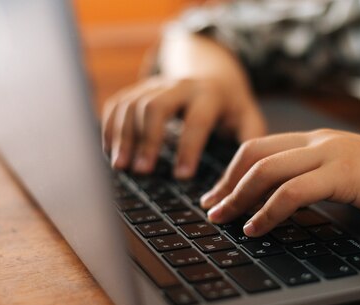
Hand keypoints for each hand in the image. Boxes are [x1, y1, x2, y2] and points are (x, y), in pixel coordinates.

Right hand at [102, 76, 265, 177]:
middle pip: (155, 106)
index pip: (197, 120)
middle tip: (143, 171)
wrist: (212, 73)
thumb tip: (247, 173)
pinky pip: (117, 103)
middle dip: (147, 140)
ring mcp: (155, 85)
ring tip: (121, 166)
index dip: (188, 148)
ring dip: (123, 136)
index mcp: (209, 95)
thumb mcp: (248, 118)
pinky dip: (109, 127)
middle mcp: (180, 85)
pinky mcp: (138, 89)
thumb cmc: (230, 106)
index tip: (182, 176)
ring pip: (132, 104)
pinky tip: (109, 151)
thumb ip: (251, 140)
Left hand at [200, 129, 359, 236]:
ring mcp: (332, 155)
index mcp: (318, 141)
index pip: (260, 148)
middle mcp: (319, 142)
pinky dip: (267, 211)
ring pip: (267, 170)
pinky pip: (292, 192)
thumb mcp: (348, 179)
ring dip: (237, 197)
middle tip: (210, 208)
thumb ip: (317, 183)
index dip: (232, 171)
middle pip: (255, 154)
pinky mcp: (344, 174)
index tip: (218, 194)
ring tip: (222, 219)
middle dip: (226, 183)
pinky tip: (255, 228)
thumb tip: (284, 205)